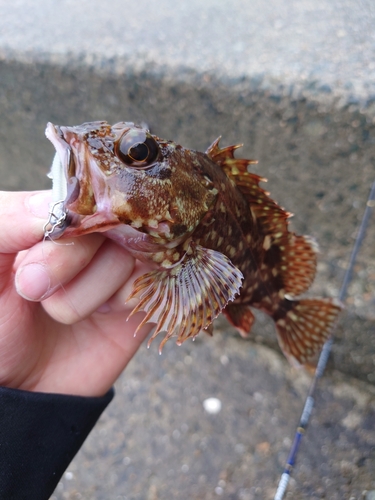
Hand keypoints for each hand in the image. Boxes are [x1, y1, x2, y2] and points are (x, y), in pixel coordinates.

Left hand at [0, 190, 153, 396]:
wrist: (19, 388)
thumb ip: (8, 220)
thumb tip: (55, 205)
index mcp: (52, 219)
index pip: (77, 194)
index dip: (62, 223)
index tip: (33, 258)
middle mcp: (89, 237)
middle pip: (107, 220)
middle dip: (65, 262)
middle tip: (32, 290)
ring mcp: (116, 266)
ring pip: (127, 254)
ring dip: (85, 292)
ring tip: (60, 313)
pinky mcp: (139, 296)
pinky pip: (147, 283)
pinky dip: (120, 302)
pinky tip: (100, 315)